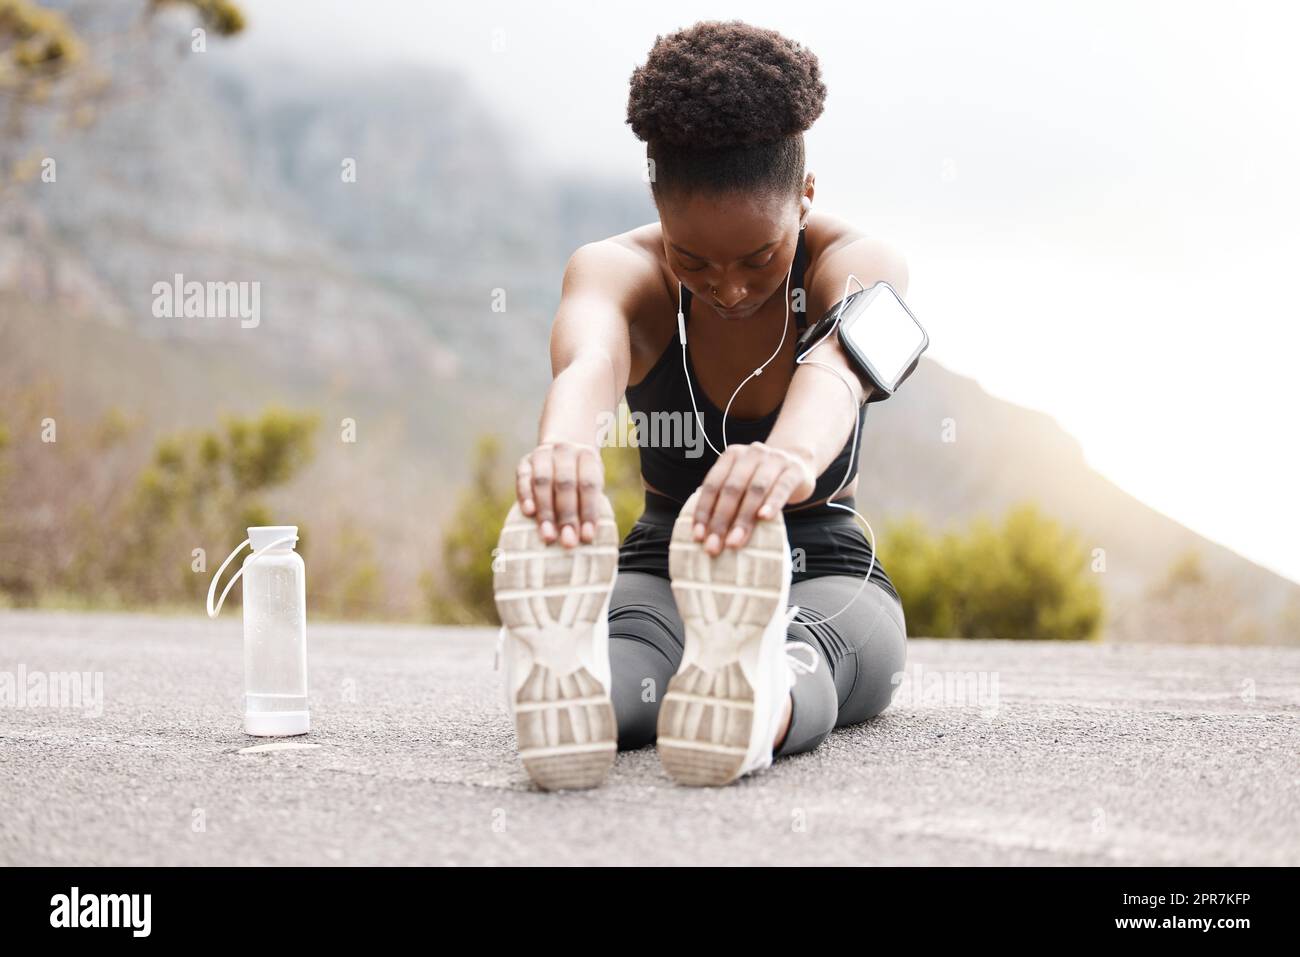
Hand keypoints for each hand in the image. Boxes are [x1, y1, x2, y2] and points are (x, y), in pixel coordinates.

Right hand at [516, 440, 605, 547]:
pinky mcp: (524, 463)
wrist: (561, 452)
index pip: (589, 484)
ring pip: (542, 481)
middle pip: (565, 484)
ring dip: (546, 511)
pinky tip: (528, 513)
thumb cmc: (580, 477)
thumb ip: (588, 505)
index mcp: (587, 457)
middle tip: (568, 541)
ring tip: (548, 535)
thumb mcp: (591, 483)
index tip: (587, 536)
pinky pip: (523, 478)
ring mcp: (543, 454)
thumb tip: (584, 537)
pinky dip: (525, 496)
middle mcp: (564, 451)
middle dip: (567, 516)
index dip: (589, 511)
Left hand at [692, 442, 816, 555]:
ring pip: (755, 490)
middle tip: (715, 546)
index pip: (712, 485)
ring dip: (743, 519)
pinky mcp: (794, 470)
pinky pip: (781, 488)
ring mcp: (774, 459)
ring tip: (734, 542)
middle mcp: (751, 453)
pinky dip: (772, 503)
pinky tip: (764, 518)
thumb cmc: (764, 482)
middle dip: (721, 520)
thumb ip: (727, 500)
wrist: (799, 464)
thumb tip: (708, 536)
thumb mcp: (744, 483)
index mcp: (732, 456)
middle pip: (732, 489)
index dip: (704, 511)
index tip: (698, 536)